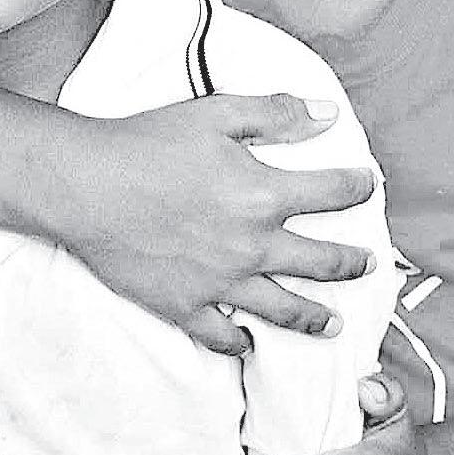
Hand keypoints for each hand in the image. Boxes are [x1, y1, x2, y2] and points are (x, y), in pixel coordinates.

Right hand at [65, 93, 376, 354]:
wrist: (86, 184)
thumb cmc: (148, 142)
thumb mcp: (217, 112)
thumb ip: (276, 114)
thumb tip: (327, 114)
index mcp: (264, 195)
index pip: (333, 194)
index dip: (358, 187)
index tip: (367, 185)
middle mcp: (252, 246)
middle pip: (320, 261)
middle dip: (351, 262)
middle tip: (366, 263)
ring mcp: (220, 282)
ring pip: (282, 308)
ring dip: (314, 316)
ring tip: (334, 323)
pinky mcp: (183, 305)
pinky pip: (220, 334)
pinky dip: (237, 341)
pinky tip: (246, 341)